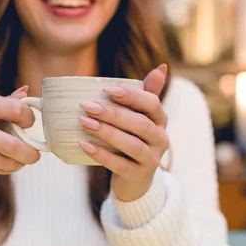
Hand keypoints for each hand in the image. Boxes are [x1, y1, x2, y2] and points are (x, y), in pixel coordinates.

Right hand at [0, 86, 40, 175]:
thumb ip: (2, 100)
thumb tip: (27, 92)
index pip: (15, 110)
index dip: (29, 117)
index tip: (28, 122)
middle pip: (12, 145)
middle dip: (31, 152)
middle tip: (36, 153)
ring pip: (7, 162)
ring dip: (21, 162)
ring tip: (24, 157)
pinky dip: (9, 168)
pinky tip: (10, 162)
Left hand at [79, 65, 168, 200]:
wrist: (135, 180)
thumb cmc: (133, 140)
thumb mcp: (140, 118)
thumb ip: (145, 94)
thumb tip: (160, 66)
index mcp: (161, 120)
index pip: (151, 103)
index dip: (131, 95)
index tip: (107, 89)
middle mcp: (161, 139)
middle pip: (140, 124)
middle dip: (113, 114)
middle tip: (87, 106)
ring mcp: (152, 159)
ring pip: (132, 145)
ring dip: (107, 132)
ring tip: (85, 122)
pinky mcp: (139, 176)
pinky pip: (120, 165)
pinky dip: (101, 154)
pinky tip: (85, 145)